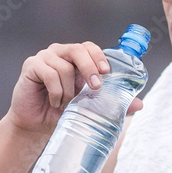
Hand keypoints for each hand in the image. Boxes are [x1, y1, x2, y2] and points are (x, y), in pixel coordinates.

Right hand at [8, 41, 143, 134]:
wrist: (36, 125)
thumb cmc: (63, 113)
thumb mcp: (90, 107)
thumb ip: (113, 103)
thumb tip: (140, 105)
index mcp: (75, 58)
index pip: (89, 47)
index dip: (98, 56)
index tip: (106, 72)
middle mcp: (60, 53)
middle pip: (78, 50)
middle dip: (90, 67)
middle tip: (95, 87)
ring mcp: (44, 57)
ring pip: (64, 66)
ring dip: (69, 89)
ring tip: (66, 104)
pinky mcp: (31, 66)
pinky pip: (49, 74)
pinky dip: (56, 92)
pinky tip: (54, 102)